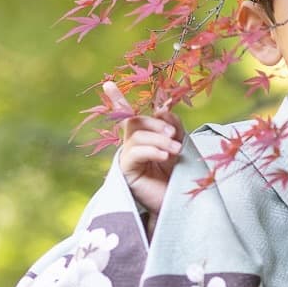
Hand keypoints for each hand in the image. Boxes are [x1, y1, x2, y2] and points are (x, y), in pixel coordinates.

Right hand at [103, 80, 184, 217]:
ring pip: (137, 136)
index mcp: (144, 137)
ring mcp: (128, 158)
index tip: (107, 83)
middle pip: (136, 121)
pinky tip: (165, 155)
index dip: (117, 100)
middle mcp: (133, 145)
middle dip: (155, 123)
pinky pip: (134, 153)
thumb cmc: (178, 176)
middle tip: (174, 134)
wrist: (178, 203)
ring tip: (175, 150)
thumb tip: (161, 107)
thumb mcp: (179, 145)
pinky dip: (151, 150)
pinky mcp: (126, 171)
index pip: (129, 115)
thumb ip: (173, 125)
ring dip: (159, 139)